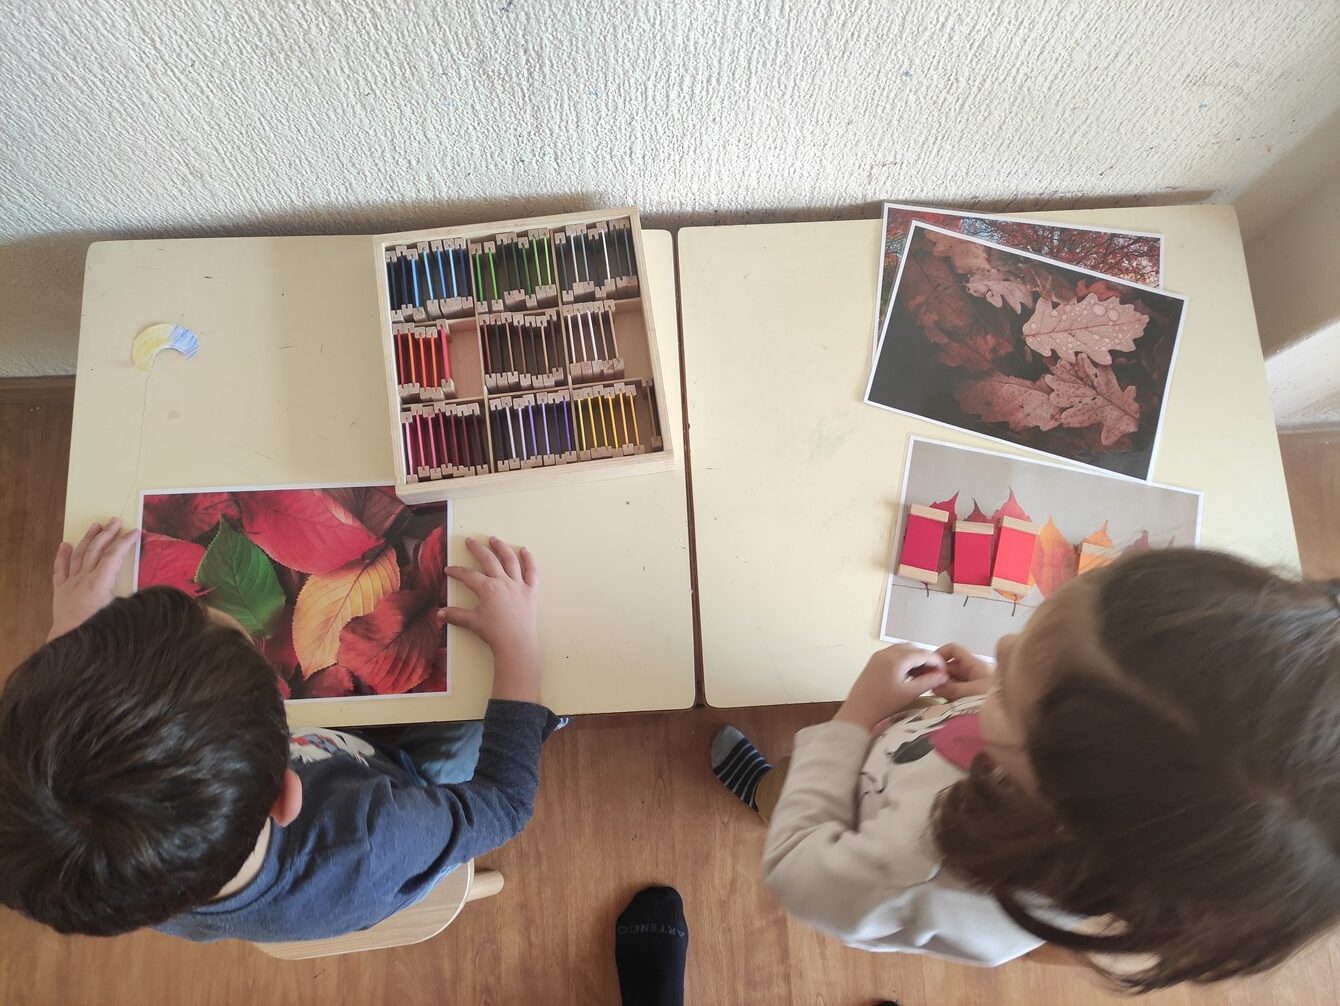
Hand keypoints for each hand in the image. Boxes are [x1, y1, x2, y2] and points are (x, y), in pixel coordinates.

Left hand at [49, 518, 139, 640]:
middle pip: (96, 550)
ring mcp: (70, 584)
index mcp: (100, 583)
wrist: (69, 645)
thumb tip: (156, 593)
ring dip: (88, 539)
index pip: (115, 555)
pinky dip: (62, 555)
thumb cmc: (97, 631)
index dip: (126, 541)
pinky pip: (60, 569)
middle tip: (116, 521)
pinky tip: (65, 544)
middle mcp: (84, 579)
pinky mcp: (60, 591)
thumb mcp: (122, 614)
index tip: (136, 532)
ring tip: (96, 526)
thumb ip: (137, 601)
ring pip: (79, 555)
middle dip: (107, 534)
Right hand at [440, 536, 539, 702]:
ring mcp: (518, 584)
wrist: (516, 643)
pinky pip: (532, 571)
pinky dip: (529, 559)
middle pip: (488, 560)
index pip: (468, 575)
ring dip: (501, 547)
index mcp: (487, 588)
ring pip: (510, 560)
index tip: (449, 570)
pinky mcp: (531, 590)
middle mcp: (503, 581)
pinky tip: (525, 550)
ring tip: (494, 539)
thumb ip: (455, 615)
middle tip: (470, 541)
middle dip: (477, 549)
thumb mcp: (472, 622)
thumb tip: (438, 614)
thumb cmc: (494, 632)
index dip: (456, 572)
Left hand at [833, 645, 947, 731]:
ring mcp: (879, 656)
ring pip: (903, 650)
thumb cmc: (884, 704)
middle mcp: (887, 652)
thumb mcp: (909, 693)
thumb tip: (943, 676)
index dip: (936, 661)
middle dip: (926, 658)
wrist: (857, 712)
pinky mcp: (874, 661)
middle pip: (913, 648)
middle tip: (935, 672)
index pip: (922, 653)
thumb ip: (928, 682)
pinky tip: (910, 673)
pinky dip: (904, 660)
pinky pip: (893, 654)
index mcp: (897, 658)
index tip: (945, 671)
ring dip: (915, 658)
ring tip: (924, 673)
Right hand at [931, 643, 994, 699]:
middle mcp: (974, 673)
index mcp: (976, 665)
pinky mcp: (972, 698)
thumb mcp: (972, 693)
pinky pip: (956, 692)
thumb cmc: (995, 701)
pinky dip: (948, 695)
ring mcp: (973, 685)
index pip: (954, 649)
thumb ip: (952, 688)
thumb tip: (935, 685)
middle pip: (951, 666)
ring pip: (952, 680)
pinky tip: (944, 702)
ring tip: (936, 695)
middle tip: (930, 684)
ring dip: (943, 686)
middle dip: (939, 674)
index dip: (941, 653)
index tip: (929, 664)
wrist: (1010, 719)